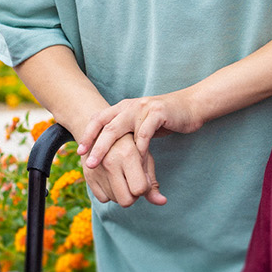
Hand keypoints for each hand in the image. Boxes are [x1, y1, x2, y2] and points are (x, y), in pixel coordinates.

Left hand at [77, 91, 206, 205]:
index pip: (98, 119)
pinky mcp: (158, 112)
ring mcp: (143, 108)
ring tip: (109, 165)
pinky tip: (136, 159)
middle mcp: (130, 106)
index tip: (79, 151)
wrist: (192, 105)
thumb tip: (111, 151)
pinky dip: (139, 147)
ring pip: (122, 129)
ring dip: (114, 150)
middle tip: (89, 163)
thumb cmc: (166, 118)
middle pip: (106, 126)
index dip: (88, 134)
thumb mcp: (142, 124)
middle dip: (95, 146)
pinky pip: (144, 132)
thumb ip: (128, 133)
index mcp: (123, 107)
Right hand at [78, 132, 162, 207]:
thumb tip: (162, 202)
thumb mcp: (144, 158)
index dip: (144, 187)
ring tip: (122, 176)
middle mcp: (110, 162)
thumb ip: (153, 182)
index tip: (143, 178)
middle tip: (133, 182)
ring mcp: (96, 170)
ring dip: (121, 193)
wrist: (103, 131)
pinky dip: (109, 193)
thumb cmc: (130, 146)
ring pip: (115, 200)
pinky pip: (102, 199)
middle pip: (126, 201)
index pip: (140, 189)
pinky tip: (111, 179)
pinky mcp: (87, 176)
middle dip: (133, 196)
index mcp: (128, 155)